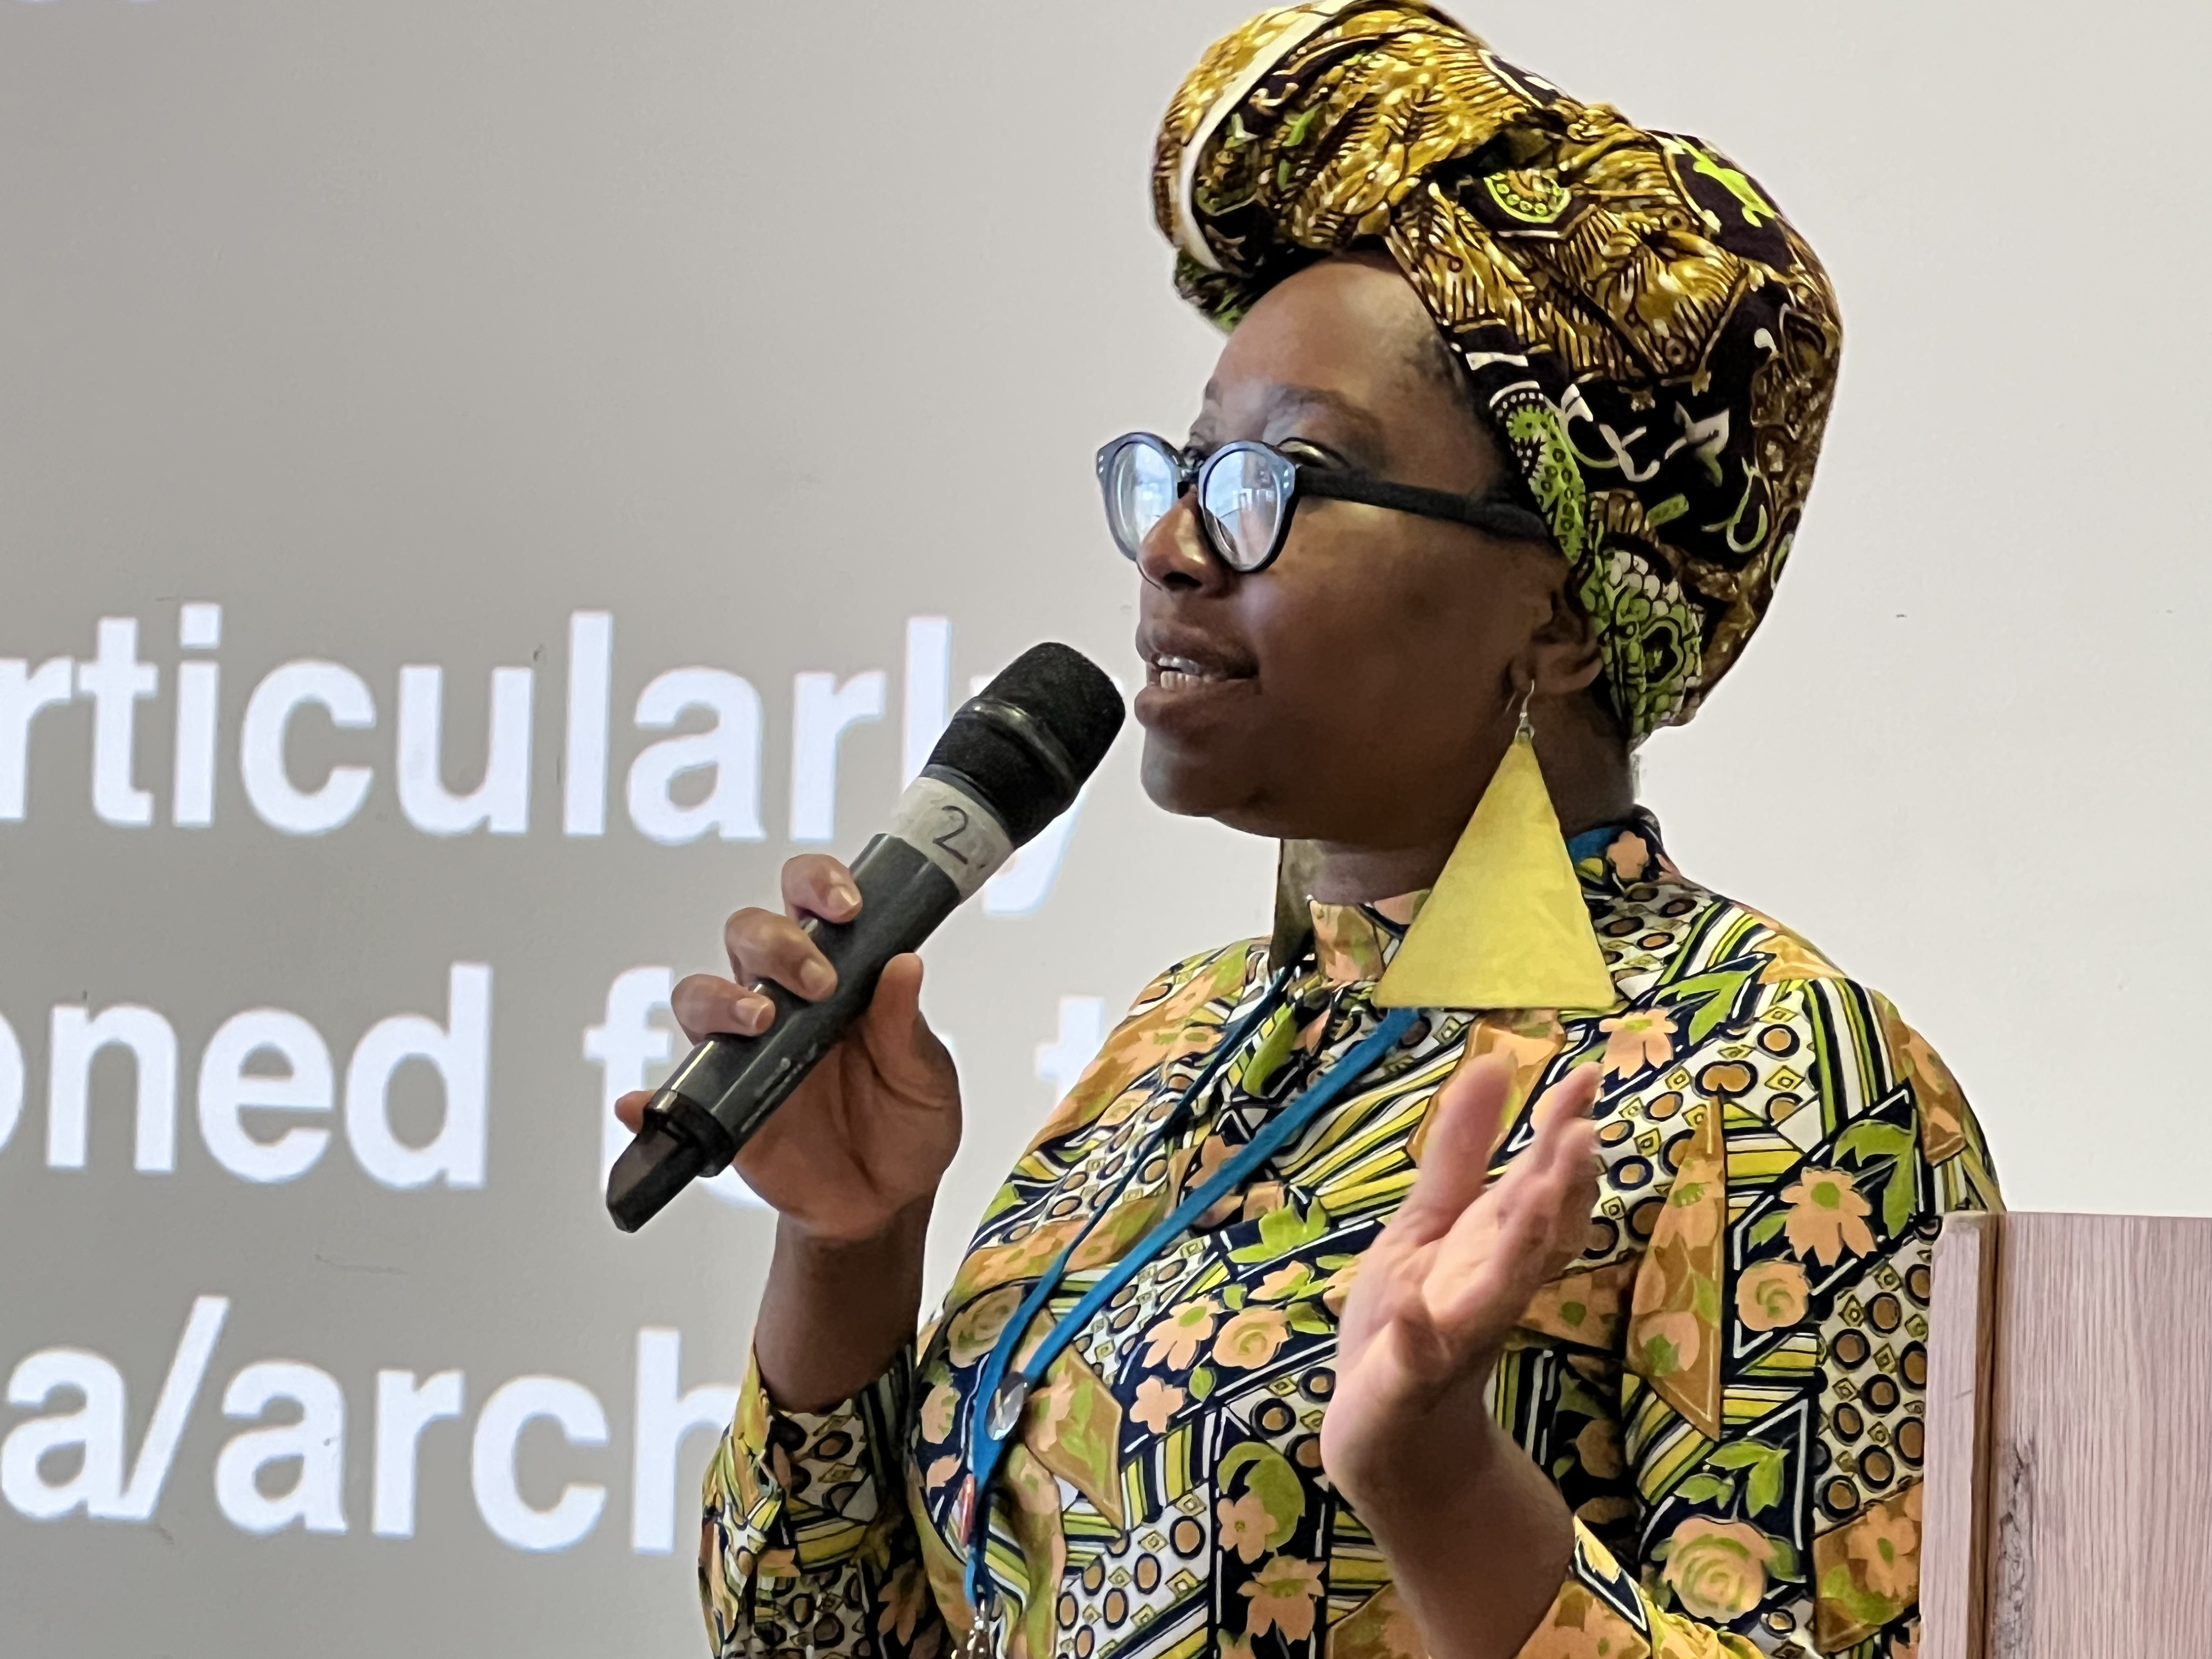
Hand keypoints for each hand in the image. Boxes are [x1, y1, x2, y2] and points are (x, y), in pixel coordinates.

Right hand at [614, 853, 960, 1244]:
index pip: (808, 901)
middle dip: (776, 942)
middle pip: (747, 933)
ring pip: (700, 995)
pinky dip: (645, 1100)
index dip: (816, 885)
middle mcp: (782, 999)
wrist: (885, 1202)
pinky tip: (639, 1104)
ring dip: (721, 998)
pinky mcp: (718, 1107)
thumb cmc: (907, 1125)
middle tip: (818, 982)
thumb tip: (905, 964)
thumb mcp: (925, 1078)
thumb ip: (907, 1027)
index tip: (847, 907)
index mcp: (836, 975)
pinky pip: (668, 1097)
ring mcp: (743, 1050)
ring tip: (760, 1021)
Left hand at [1321, 1054, 1598, 1514]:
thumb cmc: (1414, 1314)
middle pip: (1536, 1235)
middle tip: (1586, 1133)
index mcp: (1492, 1245)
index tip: (1587, 1075)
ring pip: (1499, 1293)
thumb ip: (1461, 1149)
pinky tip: (1410, 1310)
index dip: (1560, 1133)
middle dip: (1562, 1188)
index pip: (1539, 1184)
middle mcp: (1489, 1288)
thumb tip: (1496, 1061)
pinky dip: (1417, 1336)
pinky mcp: (1410, 1383)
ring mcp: (1454, 1339)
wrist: (1393, 1437)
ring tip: (1537, 1195)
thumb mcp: (1430, 1221)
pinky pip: (1417, 1360)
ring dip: (1521, 1248)